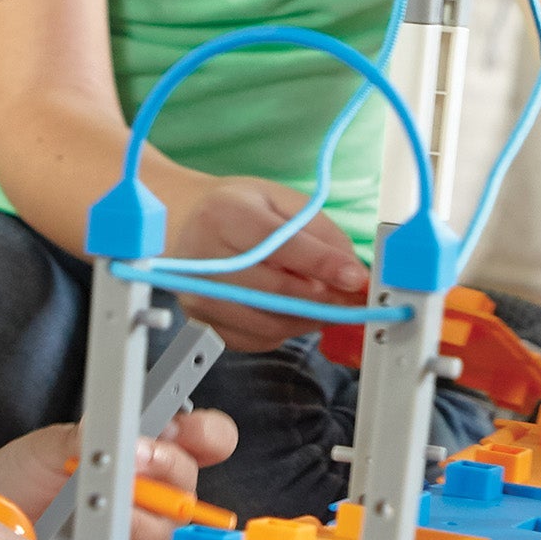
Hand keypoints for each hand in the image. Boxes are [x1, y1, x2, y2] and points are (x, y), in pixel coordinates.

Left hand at [0, 413, 238, 539]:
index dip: (205, 435)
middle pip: (189, 483)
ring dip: (136, 515)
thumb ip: (79, 436)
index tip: (182, 430)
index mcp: (153, 448)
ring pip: (168, 527)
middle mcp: (160, 489)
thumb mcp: (50, 446)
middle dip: (162, 468)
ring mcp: (148, 531)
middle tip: (131, 459)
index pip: (206, 439)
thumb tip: (99, 432)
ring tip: (100, 507)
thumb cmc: (30, 472)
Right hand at [166, 177, 368, 352]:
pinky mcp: (201, 320)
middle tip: (354, 299)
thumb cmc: (235, 209)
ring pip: (269, 323)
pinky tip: (292, 310)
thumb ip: (319, 232)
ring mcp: (197, 294)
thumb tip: (351, 273)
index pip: (276, 245)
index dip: (321, 264)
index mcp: (223, 215)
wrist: (184, 223)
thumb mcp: (280, 200)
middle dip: (325, 299)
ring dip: (309, 319)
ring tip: (328, 304)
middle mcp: (202, 257)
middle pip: (275, 291)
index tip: (356, 277)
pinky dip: (285, 330)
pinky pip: (256, 339)